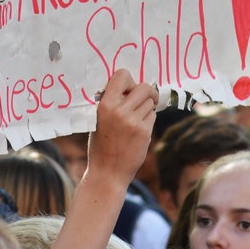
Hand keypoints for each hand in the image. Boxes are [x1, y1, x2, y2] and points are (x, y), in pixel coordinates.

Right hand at [87, 69, 157, 185]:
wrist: (107, 173)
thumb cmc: (101, 144)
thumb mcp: (97, 119)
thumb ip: (112, 102)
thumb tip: (129, 87)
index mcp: (104, 105)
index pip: (122, 75)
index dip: (129, 80)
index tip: (129, 90)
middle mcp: (119, 111)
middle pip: (144, 87)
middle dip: (147, 92)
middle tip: (146, 99)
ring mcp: (133, 122)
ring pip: (150, 103)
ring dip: (147, 108)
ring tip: (136, 120)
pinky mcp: (144, 132)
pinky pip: (152, 116)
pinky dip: (148, 120)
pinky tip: (138, 131)